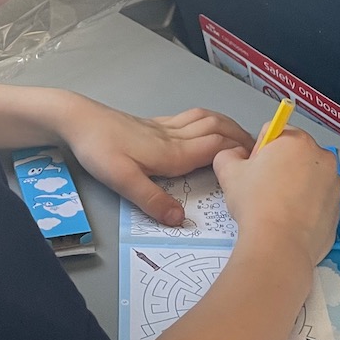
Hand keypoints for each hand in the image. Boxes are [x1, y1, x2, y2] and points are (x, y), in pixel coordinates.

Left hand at [58, 101, 253, 226]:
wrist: (77, 120)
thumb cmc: (98, 150)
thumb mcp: (122, 181)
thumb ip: (153, 200)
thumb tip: (182, 220)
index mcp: (172, 153)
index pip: (217, 147)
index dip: (241, 152)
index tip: (263, 161)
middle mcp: (173, 137)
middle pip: (218, 129)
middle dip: (242, 137)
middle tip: (263, 150)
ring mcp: (164, 128)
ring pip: (206, 119)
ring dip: (229, 125)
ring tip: (244, 137)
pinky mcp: (153, 124)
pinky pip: (191, 118)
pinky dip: (209, 120)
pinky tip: (207, 128)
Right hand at [212, 126, 339, 267]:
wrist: (279, 245)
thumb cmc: (257, 205)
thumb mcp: (228, 172)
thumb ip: (228, 154)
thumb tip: (234, 156)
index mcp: (296, 140)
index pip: (274, 131)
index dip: (259, 149)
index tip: (254, 169)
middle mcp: (321, 157)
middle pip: (295, 153)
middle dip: (279, 166)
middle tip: (263, 189)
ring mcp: (334, 183)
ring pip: (308, 176)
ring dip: (295, 185)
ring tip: (276, 206)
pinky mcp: (338, 208)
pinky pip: (318, 199)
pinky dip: (306, 205)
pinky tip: (289, 219)